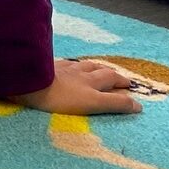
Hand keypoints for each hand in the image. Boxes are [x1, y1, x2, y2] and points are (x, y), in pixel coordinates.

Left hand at [13, 58, 142, 115]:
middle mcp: (80, 75)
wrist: (29, 83)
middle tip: (122, 79)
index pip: (113, 87)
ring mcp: (63, 69)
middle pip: (101, 72)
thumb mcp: (91, 103)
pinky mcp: (47, 66)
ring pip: (84, 66)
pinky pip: (63, 63)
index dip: (124, 95)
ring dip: (96, 67)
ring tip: (101, 68)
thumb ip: (115, 104)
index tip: (134, 96)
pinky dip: (71, 64)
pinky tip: (69, 64)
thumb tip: (139, 106)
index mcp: (91, 85)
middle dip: (114, 76)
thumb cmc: (59, 97)